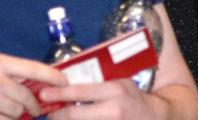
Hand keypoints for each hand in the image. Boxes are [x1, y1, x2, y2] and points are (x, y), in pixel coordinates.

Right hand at [0, 53, 66, 119]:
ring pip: (19, 111)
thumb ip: (7, 70)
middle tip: (38, 108)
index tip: (65, 82)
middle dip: (35, 104)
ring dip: (17, 114)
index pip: (34, 68)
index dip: (53, 76)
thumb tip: (34, 80)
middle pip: (28, 95)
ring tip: (5, 110)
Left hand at [44, 79, 167, 119]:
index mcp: (114, 91)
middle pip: (73, 116)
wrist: (154, 117)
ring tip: (60, 118)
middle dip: (57, 115)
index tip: (43, 95)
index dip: (59, 95)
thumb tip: (67, 82)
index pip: (80, 92)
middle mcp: (112, 111)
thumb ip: (97, 84)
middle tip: (50, 113)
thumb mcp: (119, 83)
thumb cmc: (133, 97)